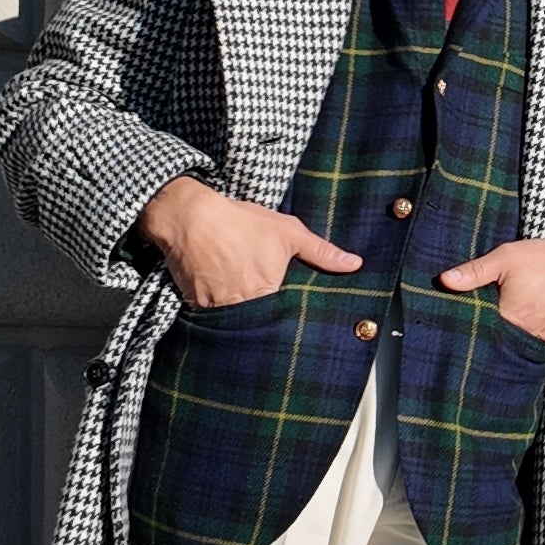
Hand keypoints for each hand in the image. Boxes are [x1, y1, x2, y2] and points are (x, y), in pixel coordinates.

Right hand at [137, 174, 360, 307]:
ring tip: (251, 313)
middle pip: (261, 327)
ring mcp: (217, 309)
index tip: (298, 324)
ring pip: (237, 325)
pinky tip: (227, 305)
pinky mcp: (197, 306)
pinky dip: (221, 315)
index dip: (291, 322)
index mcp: (268, 294)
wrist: (189, 217)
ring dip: (244, 323)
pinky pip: (213, 319)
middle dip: (268, 325)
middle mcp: (242, 307)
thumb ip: (321, 252)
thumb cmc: (240, 223)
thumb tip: (355, 264)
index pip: (286, 321)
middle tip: (273, 319)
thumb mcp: (287, 232)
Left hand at [438, 233, 544, 342]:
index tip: (449, 318)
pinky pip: (525, 339)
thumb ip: (475, 271)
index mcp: (507, 319)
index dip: (462, 323)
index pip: (474, 329)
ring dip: (498, 333)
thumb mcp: (506, 258)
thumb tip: (444, 280)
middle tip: (467, 319)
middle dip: (479, 330)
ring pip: (508, 340)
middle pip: (490, 338)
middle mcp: (521, 336)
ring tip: (488, 320)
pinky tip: (511, 319)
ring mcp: (537, 339)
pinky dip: (516, 332)